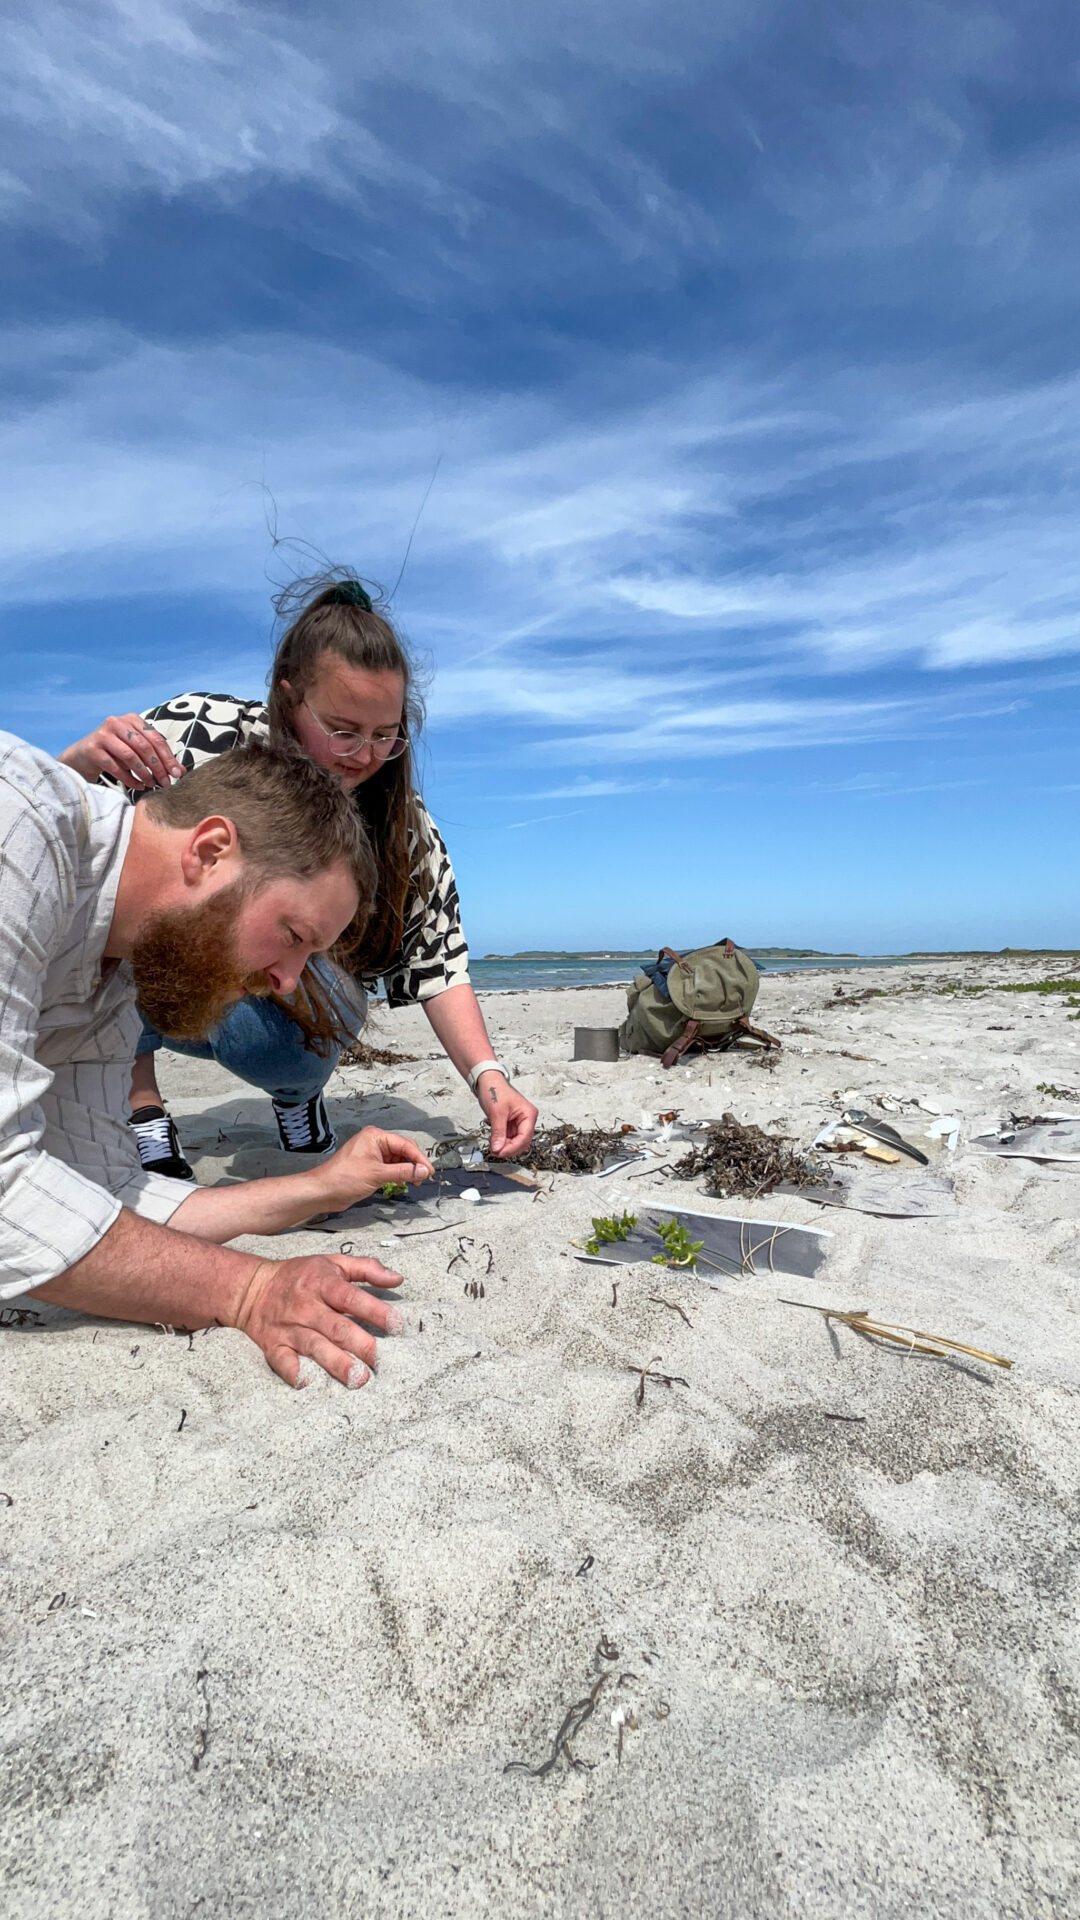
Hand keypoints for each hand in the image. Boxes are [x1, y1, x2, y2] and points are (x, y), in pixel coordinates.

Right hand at [58, 715, 184, 789]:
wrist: (84, 756)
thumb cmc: (115, 752)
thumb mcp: (137, 751)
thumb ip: (158, 757)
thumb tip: (181, 771)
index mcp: (132, 719)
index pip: (155, 738)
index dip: (168, 757)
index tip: (176, 774)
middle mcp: (117, 722)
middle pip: (144, 746)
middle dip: (157, 767)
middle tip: (165, 782)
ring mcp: (103, 734)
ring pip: (130, 756)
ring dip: (143, 773)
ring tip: (151, 784)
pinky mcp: (93, 748)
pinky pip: (115, 766)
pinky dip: (128, 779)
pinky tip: (137, 786)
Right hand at [231, 1251, 404, 1387]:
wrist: (252, 1289)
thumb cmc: (300, 1276)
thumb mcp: (332, 1262)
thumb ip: (367, 1268)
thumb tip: (397, 1278)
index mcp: (323, 1283)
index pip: (351, 1298)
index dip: (374, 1311)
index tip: (397, 1325)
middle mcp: (307, 1306)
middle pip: (337, 1327)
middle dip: (361, 1345)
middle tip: (381, 1361)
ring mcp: (289, 1328)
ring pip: (315, 1347)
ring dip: (336, 1364)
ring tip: (357, 1379)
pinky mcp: (273, 1345)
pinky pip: (283, 1361)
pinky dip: (294, 1373)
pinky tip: (309, 1384)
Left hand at [317, 1126, 432, 1211]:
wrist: (323, 1191)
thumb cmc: (342, 1178)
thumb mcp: (377, 1175)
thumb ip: (403, 1172)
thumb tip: (422, 1171)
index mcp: (375, 1136)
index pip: (405, 1144)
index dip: (419, 1159)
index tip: (428, 1171)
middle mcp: (374, 1142)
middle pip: (403, 1150)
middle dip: (414, 1164)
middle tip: (423, 1178)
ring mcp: (372, 1154)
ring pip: (398, 1159)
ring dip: (406, 1170)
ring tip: (414, 1182)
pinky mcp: (370, 1165)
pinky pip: (390, 1167)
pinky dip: (398, 1174)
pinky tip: (402, 1182)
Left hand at [476, 1074, 538, 1156]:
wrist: (487, 1081)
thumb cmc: (495, 1090)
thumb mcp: (497, 1113)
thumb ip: (498, 1132)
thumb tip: (498, 1148)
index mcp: (528, 1114)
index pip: (525, 1137)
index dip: (513, 1147)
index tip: (501, 1152)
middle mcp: (526, 1119)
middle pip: (522, 1141)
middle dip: (510, 1148)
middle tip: (496, 1152)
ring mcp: (519, 1122)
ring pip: (516, 1141)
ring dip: (506, 1146)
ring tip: (494, 1147)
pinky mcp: (511, 1124)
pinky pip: (509, 1137)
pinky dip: (502, 1142)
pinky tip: (494, 1142)